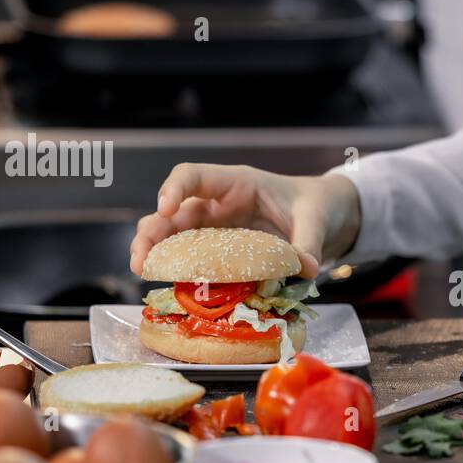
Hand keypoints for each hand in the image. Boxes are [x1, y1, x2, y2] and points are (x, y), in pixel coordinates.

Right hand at [129, 163, 361, 278]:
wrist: (323, 217)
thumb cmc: (314, 207)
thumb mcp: (316, 220)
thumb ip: (309, 242)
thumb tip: (305, 266)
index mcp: (237, 183)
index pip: (193, 175)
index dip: (174, 189)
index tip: (165, 208)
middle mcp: (217, 204)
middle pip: (171, 212)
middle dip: (151, 232)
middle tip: (139, 259)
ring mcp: (215, 229)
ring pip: (173, 236)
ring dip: (155, 253)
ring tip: (143, 272)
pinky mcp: (219, 252)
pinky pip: (193, 260)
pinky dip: (179, 271)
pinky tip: (171, 287)